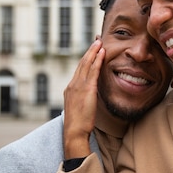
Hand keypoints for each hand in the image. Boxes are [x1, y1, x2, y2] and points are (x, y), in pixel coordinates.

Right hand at [63, 39, 104, 158]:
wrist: (74, 132)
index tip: (91, 51)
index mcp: (70, 89)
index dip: (86, 59)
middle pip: (82, 63)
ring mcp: (78, 86)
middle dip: (90, 51)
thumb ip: (84, 99)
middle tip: (96, 41)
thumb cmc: (78, 125)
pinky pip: (93, 71)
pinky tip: (102, 53)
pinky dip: (97, 60)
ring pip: (86, 64)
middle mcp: (73, 84)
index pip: (79, 70)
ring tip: (100, 42)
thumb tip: (90, 96)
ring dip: (94, 52)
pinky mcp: (87, 89)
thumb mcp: (79, 108)